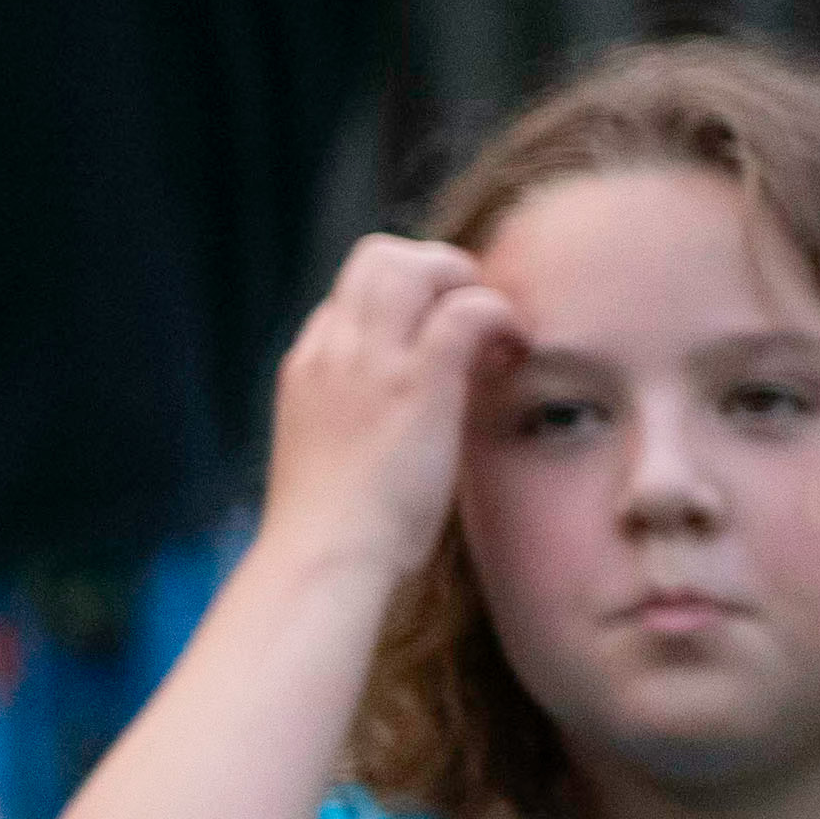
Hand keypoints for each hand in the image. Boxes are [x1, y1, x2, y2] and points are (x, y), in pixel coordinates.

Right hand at [261, 232, 521, 590]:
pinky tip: (513, 351)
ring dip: (463, 282)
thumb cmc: (332, 537)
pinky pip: (467, 308)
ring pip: (413, 263)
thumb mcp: (328, 462)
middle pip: (376, 257)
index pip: (350, 298)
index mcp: (306, 370)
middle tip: (469, 315)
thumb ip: (354, 425)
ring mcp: (370, 360)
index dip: (402, 306)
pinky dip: (498, 316)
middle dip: (433, 269)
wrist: (322, 561)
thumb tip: (398, 429)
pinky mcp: (416, 381)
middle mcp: (332, 351)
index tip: (434, 339)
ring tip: (492, 327)